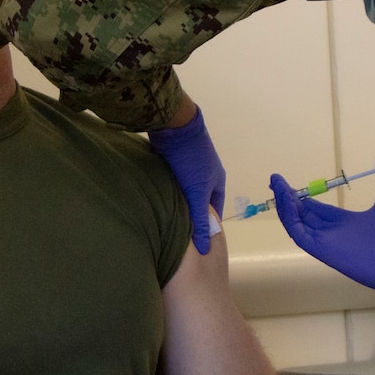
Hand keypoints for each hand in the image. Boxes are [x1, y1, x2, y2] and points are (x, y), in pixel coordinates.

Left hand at [148, 106, 225, 254]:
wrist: (175, 125)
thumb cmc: (192, 161)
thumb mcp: (197, 193)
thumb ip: (199, 219)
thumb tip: (205, 249)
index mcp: (217, 180)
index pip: (215, 208)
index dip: (208, 223)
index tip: (197, 239)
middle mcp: (206, 173)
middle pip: (199, 199)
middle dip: (190, 214)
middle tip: (178, 232)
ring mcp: (190, 164)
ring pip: (184, 189)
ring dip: (177, 201)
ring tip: (165, 218)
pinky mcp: (174, 158)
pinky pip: (172, 180)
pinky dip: (167, 190)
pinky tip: (156, 199)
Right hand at [270, 150, 374, 310]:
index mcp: (345, 223)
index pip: (317, 211)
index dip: (302, 198)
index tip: (289, 185)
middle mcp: (331, 233)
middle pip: (303, 215)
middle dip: (287, 199)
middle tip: (276, 181)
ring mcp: (325, 243)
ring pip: (297, 223)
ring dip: (285, 205)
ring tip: (277, 185)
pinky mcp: (322, 251)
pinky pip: (299, 234)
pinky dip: (290, 218)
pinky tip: (287, 199)